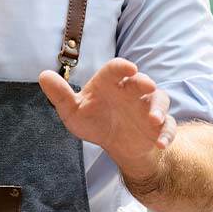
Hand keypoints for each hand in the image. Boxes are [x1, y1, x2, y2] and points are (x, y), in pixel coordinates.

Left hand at [39, 59, 174, 177]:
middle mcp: (132, 92)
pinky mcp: (159, 126)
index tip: (129, 68)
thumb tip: (43, 75)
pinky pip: (168, 127)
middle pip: (142, 81)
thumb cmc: (94, 121)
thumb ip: (61, 95)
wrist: (117, 144)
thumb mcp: (73, 112)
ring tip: (154, 121)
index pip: (116, 69)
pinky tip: (160, 144)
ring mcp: (147, 108)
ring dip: (159, 109)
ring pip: (159, 101)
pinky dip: (167, 135)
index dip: (123, 67)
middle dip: (146, 83)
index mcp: (111, 84)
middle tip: (147, 87)